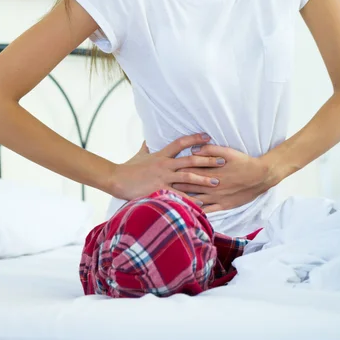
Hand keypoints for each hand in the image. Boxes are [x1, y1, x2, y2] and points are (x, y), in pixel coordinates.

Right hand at [111, 135, 225, 204]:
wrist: (116, 179)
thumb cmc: (128, 168)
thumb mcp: (140, 155)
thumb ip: (147, 147)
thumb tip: (149, 139)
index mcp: (161, 155)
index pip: (181, 143)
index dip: (195, 138)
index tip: (208, 136)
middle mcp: (165, 164)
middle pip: (190, 159)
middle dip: (207, 160)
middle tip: (222, 160)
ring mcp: (163, 178)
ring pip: (187, 176)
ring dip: (203, 179)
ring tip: (217, 182)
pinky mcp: (160, 190)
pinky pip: (179, 195)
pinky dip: (191, 199)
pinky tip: (202, 203)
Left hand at [173, 144, 277, 212]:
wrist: (260, 176)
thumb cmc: (243, 161)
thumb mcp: (227, 151)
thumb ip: (209, 149)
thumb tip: (193, 149)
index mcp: (211, 171)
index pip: (190, 172)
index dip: (177, 171)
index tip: (166, 171)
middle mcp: (212, 186)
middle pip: (190, 186)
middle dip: (175, 186)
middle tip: (162, 186)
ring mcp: (218, 197)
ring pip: (196, 199)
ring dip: (183, 199)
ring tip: (169, 200)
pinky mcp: (224, 205)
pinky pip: (208, 210)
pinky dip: (197, 212)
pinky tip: (188, 213)